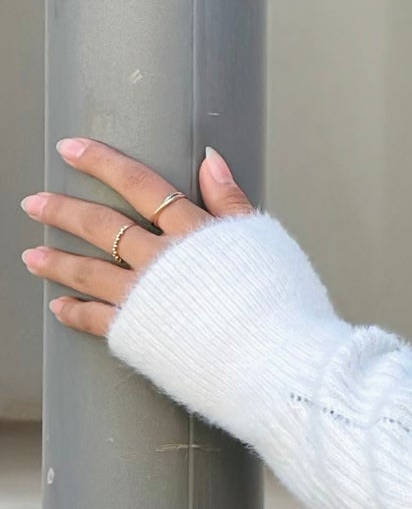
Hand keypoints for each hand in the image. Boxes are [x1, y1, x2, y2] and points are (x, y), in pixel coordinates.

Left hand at [20, 139, 254, 339]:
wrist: (275, 359)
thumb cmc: (281, 304)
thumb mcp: (263, 239)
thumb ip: (231, 200)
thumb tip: (210, 159)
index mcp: (194, 232)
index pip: (140, 185)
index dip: (103, 163)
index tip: (73, 149)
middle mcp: (162, 259)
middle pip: (103, 226)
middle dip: (64, 211)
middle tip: (35, 203)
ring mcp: (144, 297)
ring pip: (88, 271)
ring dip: (57, 261)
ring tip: (32, 256)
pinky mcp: (138, 334)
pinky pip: (95, 319)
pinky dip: (74, 311)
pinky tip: (59, 306)